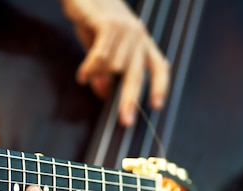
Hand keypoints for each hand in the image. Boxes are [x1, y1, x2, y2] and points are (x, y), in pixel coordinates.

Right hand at [59, 0, 169, 125]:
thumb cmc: (93, 17)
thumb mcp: (100, 47)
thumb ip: (104, 70)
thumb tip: (104, 93)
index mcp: (142, 41)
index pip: (159, 66)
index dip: (160, 86)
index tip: (156, 106)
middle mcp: (138, 35)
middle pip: (137, 74)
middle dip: (130, 100)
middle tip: (124, 120)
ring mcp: (126, 28)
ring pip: (114, 66)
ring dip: (97, 75)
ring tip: (84, 76)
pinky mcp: (110, 24)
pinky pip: (101, 56)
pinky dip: (90, 69)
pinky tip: (82, 75)